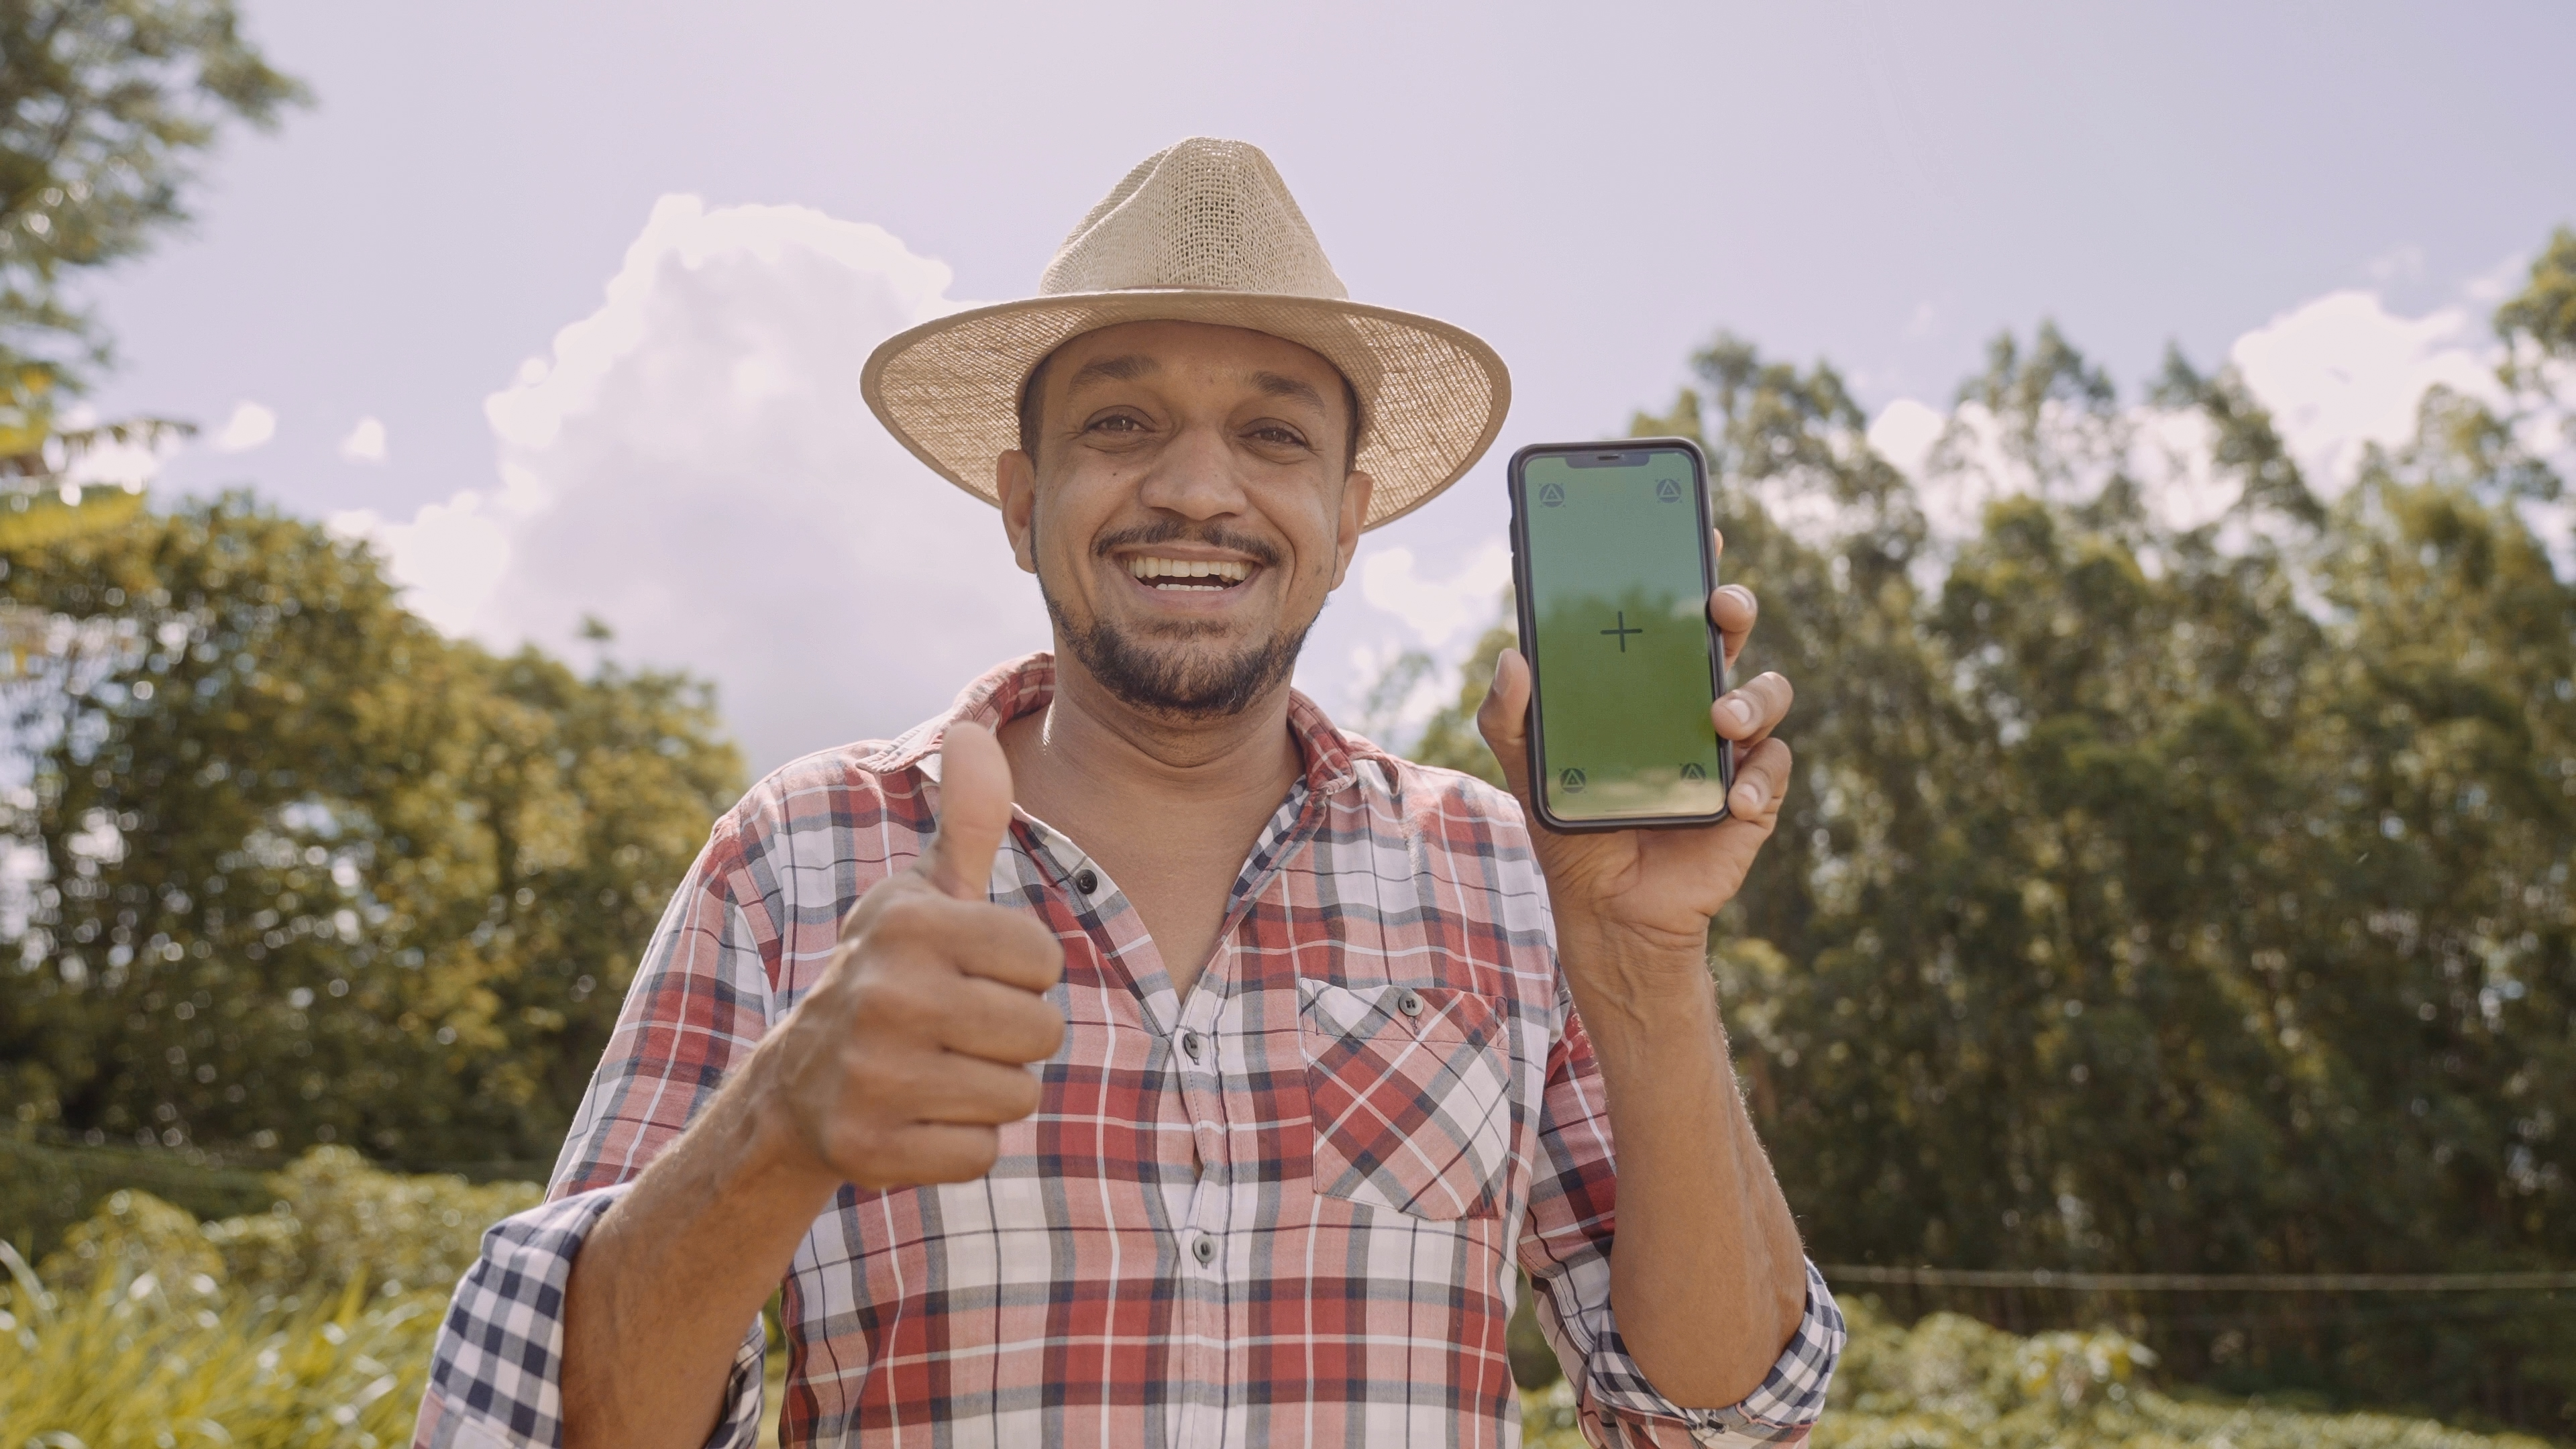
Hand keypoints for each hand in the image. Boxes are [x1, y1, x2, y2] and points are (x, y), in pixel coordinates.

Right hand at [760, 722, 1065, 1189]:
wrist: (795, 1087)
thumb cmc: (890, 976)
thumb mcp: (922, 898)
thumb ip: (967, 821)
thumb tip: (974, 730)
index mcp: (909, 923)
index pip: (1044, 961)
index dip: (1020, 975)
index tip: (968, 975)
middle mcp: (885, 993)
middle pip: (1042, 1033)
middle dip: (1011, 1039)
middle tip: (952, 1031)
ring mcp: (872, 1074)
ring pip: (1017, 1097)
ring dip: (988, 1092)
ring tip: (935, 1072)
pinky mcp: (869, 1147)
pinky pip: (980, 1155)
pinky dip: (960, 1145)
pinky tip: (915, 1118)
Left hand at [1476, 529, 1792, 987]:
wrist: (1607, 906)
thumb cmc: (1574, 823)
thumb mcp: (1528, 764)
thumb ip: (1509, 713)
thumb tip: (1512, 656)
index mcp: (1647, 680)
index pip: (1674, 611)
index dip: (1692, 567)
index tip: (1698, 532)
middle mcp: (1695, 700)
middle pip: (1730, 634)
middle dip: (1734, 607)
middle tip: (1717, 607)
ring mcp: (1729, 746)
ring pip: (1767, 691)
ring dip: (1750, 695)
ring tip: (1718, 719)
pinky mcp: (1753, 795)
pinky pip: (1775, 767)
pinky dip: (1759, 777)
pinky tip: (1733, 797)